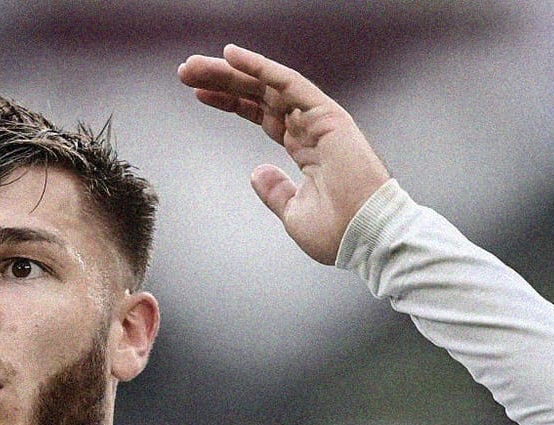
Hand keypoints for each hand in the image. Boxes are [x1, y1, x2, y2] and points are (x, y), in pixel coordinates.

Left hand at [178, 45, 391, 264]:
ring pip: (267, 85)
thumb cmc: (340, 232)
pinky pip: (288, 83)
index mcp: (304, 148)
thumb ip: (275, 192)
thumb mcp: (294, 213)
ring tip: (194, 66)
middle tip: (187, 71)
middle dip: (221, 81)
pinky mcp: (327, 115)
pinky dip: (260, 67)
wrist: (366, 238)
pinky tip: (231, 56)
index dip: (231, 101)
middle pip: (258, 94)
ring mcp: (319, 119)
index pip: (261, 115)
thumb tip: (257, 173)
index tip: (199, 94)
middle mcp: (310, 127)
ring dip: (230, 72)